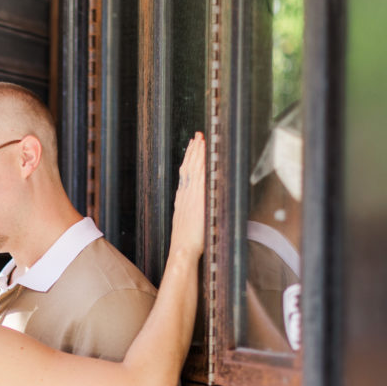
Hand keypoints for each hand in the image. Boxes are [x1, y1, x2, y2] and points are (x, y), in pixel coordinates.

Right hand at [171, 131, 206, 256]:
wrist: (183, 249)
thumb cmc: (186, 241)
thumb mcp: (184, 221)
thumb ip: (188, 210)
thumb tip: (193, 204)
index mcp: (182, 199)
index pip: (185, 173)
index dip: (189, 159)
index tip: (192, 147)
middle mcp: (185, 194)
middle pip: (189, 168)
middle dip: (193, 151)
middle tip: (198, 136)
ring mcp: (191, 196)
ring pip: (194, 169)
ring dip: (198, 154)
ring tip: (201, 140)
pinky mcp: (198, 199)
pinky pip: (199, 177)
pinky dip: (201, 164)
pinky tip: (204, 156)